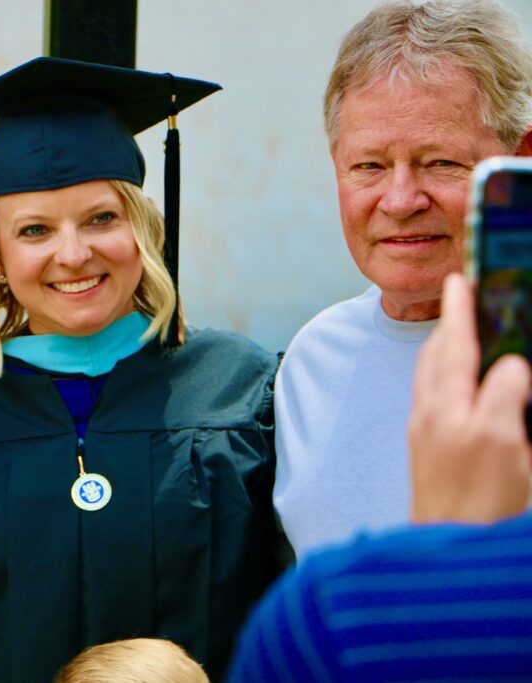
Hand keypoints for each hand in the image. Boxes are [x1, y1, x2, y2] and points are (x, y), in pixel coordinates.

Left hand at [408, 273, 531, 523]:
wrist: (448, 547)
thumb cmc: (478, 501)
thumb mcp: (503, 442)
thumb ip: (504, 396)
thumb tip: (511, 365)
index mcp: (448, 405)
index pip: (454, 345)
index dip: (460, 311)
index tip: (459, 280)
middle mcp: (429, 414)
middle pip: (435, 358)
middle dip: (448, 328)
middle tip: (461, 303)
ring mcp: (424, 433)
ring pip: (430, 378)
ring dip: (443, 352)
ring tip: (457, 337)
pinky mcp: (426, 453)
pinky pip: (430, 400)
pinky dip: (442, 380)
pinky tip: (453, 387)